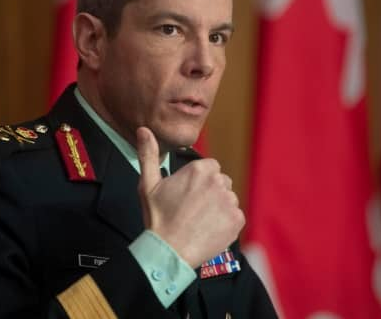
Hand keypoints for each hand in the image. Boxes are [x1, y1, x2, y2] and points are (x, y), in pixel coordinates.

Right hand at [136, 126, 244, 267]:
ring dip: (219, 207)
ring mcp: (230, 201)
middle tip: (192, 209)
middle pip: (221, 182)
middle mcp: (218, 182)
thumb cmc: (157, 218)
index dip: (199, 181)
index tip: (188, 194)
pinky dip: (226, 223)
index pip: (210, 167)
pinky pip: (235, 216)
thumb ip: (148, 154)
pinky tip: (209, 229)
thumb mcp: (148, 183)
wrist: (168, 251)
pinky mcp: (237, 220)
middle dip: (211, 192)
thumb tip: (143, 129)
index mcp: (199, 170)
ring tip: (200, 220)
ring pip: (229, 199)